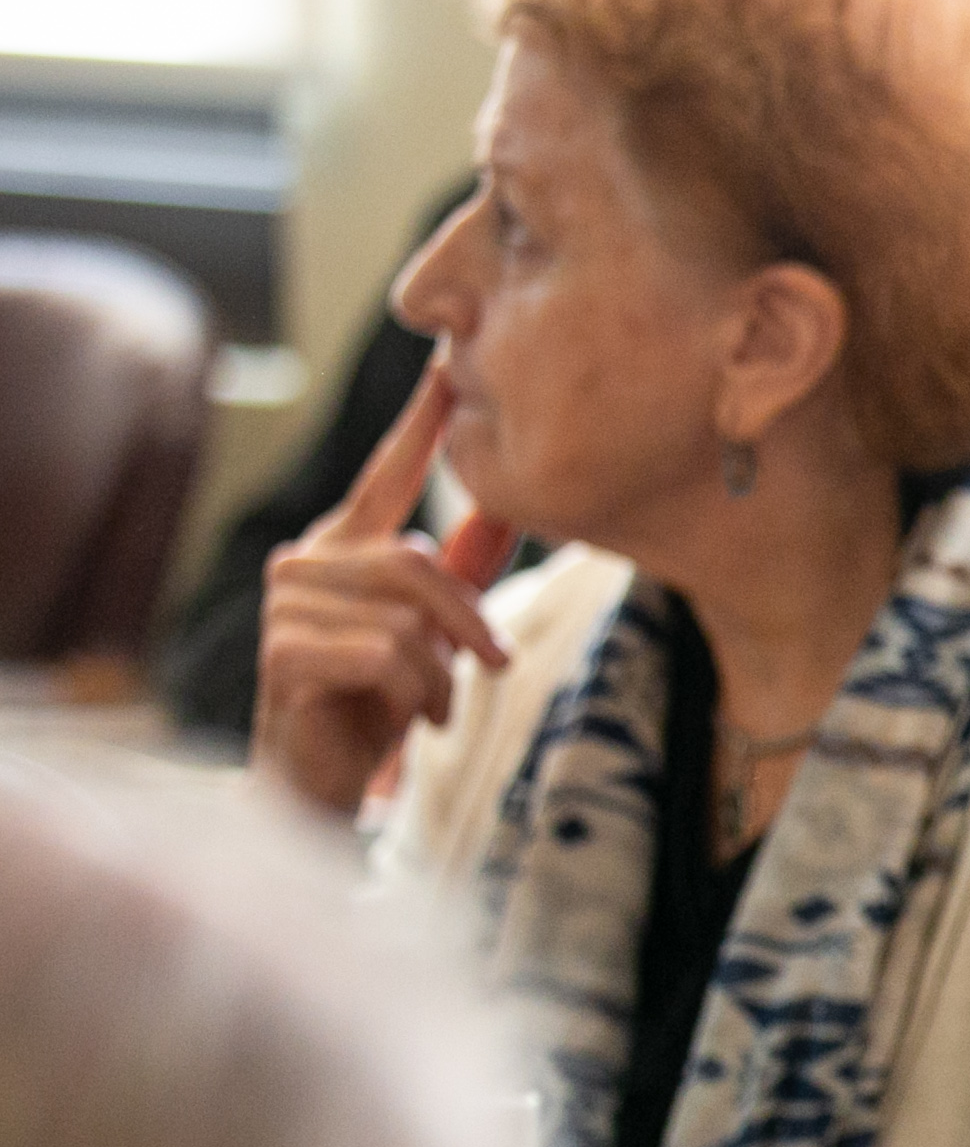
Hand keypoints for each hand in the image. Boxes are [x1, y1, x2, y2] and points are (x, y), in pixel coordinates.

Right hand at [252, 357, 517, 815]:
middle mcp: (308, 560)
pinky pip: (384, 655)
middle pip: (416, 564)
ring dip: (440, 674)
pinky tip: (405, 721)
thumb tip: (510, 504)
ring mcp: (286, 604)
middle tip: (494, 664)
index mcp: (348, 546)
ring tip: (430, 704)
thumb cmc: (380, 701)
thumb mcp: (435, 630)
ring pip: (406, 618)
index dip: (420, 424)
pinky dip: (415, 694)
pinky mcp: (282, 652)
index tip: (446, 367)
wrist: (328, 779)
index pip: (388, 473)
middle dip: (468, 622)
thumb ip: (460, 572)